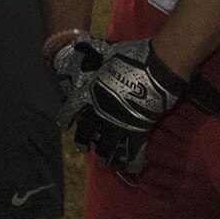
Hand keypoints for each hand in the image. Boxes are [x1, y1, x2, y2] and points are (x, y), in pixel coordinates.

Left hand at [54, 38, 188, 182]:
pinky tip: (130, 175)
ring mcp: (118, 124)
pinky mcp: (138, 132)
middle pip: (86, 134)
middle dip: (83, 142)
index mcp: (90, 95)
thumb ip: (92, 52)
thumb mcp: (105, 52)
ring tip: (101, 166)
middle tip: (81, 149)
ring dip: (104, 158)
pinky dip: (131, 165)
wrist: (156, 66)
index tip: (62, 124)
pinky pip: (132, 153)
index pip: (71, 111)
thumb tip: (79, 43)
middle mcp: (100, 113)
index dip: (67, 118)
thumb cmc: (130, 57)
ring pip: (106, 148)